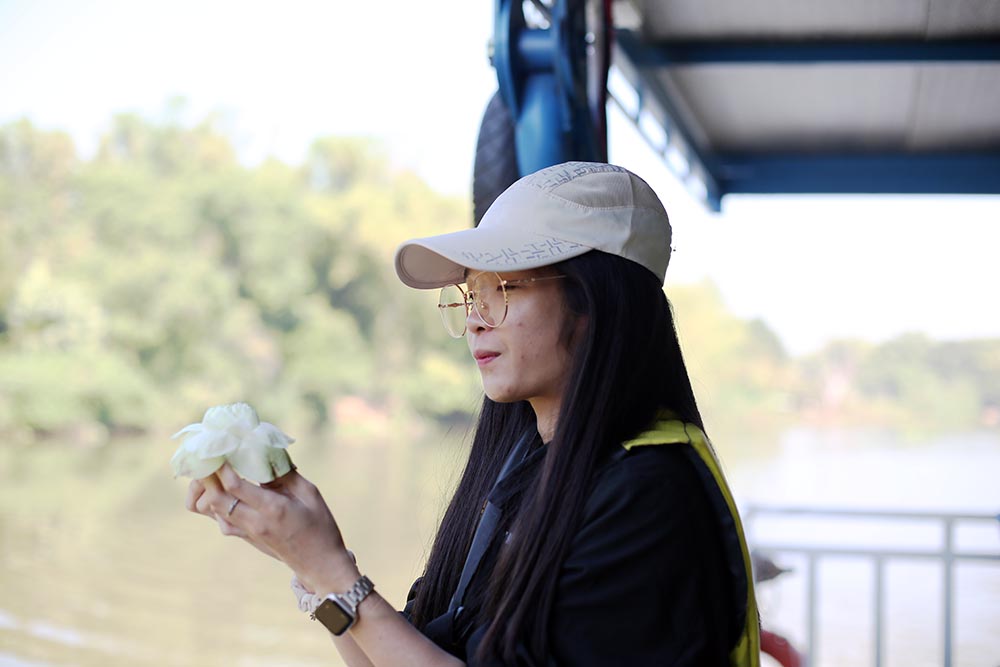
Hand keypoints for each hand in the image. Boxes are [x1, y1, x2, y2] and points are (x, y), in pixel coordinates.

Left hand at [185, 464, 357, 591]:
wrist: (319, 564)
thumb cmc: (320, 525)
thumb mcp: (310, 493)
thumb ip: (286, 473)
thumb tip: (265, 450)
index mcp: (272, 509)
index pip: (235, 486)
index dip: (221, 466)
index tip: (218, 447)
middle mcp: (253, 523)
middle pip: (214, 498)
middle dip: (206, 476)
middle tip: (210, 456)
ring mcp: (245, 532)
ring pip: (211, 509)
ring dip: (207, 489)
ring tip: (215, 469)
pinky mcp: (243, 537)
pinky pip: (219, 518)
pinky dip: (215, 501)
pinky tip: (227, 488)